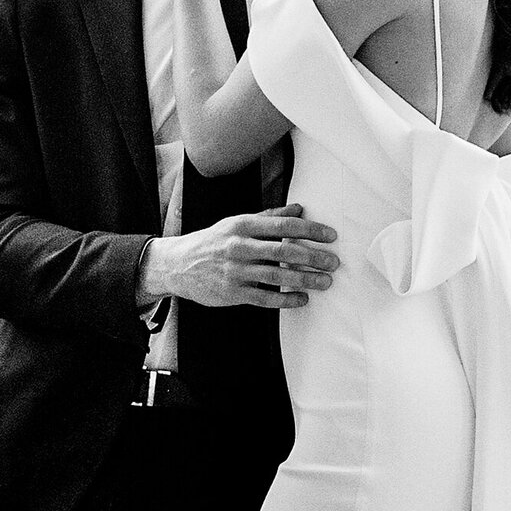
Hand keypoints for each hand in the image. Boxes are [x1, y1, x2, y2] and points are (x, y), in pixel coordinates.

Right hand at [140, 204, 339, 309]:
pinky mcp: (232, 293)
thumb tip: (299, 209)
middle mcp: (240, 246)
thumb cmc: (212, 241)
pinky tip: (301, 300)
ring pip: (277, 276)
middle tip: (333, 262)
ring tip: (324, 282)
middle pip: (284, 251)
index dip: (310, 230)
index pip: (283, 225)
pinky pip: (265, 298)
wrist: (177, 265)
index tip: (330, 236)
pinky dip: (286, 300)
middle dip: (313, 257)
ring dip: (305, 280)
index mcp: (243, 225)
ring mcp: (236, 271)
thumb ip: (269, 217)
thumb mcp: (237, 222)